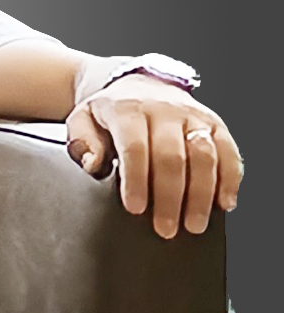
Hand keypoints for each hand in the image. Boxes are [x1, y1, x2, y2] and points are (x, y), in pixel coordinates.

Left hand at [66, 73, 243, 238]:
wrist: (139, 83)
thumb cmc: (111, 112)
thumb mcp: (83, 120)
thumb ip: (82, 143)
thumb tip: (93, 163)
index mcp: (129, 110)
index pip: (135, 147)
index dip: (136, 180)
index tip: (136, 209)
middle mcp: (165, 110)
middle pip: (172, 156)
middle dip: (170, 197)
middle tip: (166, 229)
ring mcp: (193, 116)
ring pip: (204, 154)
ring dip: (202, 194)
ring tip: (195, 225)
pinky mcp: (214, 123)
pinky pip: (228, 150)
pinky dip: (230, 178)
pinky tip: (225, 202)